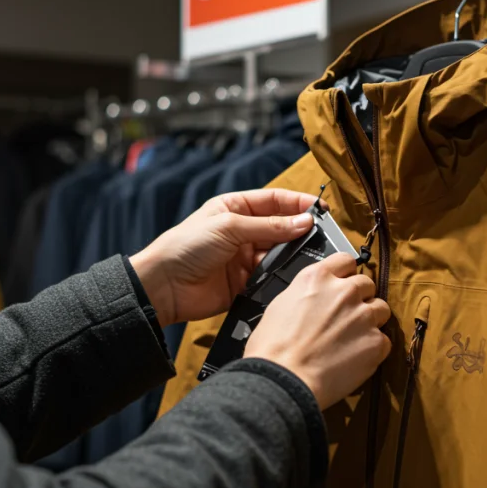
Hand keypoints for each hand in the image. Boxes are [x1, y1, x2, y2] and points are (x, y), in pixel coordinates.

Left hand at [130, 189, 320, 326]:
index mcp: (235, 208)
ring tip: (311, 256)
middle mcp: (242, 232)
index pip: (274, 201)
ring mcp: (244, 258)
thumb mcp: (229, 227)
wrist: (163, 286)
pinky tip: (293, 276)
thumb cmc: (186, 246)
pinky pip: (271, 278)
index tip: (321, 209)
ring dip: (293, 255)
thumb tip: (304, 222)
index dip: (298, 203)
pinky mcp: (245, 283)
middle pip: (280, 227)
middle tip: (323, 236)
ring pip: (279, 253)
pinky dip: (282, 276)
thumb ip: (269, 226)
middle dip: (300, 231)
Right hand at [244, 254, 391, 409]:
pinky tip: (356, 358)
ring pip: (381, 310)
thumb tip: (315, 300)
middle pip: (366, 285)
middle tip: (347, 317)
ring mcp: (363, 316)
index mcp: (318, 277)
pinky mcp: (375, 342)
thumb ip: (307, 295)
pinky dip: (373, 349)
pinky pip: (384, 340)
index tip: (344, 283)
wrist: (284, 379)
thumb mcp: (281, 305)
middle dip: (359, 299)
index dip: (346, 274)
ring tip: (354, 339)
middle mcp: (344, 291)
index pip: (345, 260)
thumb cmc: (273, 348)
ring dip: (371, 321)